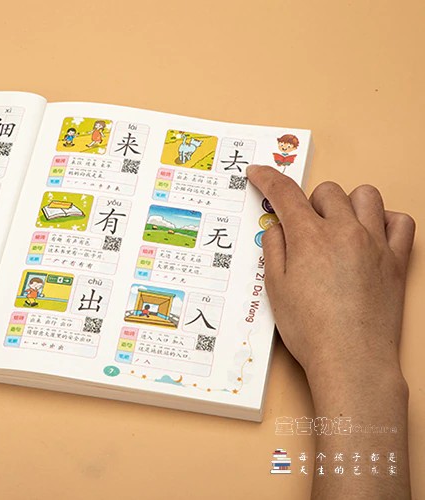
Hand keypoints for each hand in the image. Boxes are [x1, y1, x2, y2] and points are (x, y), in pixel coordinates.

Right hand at [247, 166, 414, 380]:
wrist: (351, 358)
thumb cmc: (310, 329)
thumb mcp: (275, 288)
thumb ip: (274, 249)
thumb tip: (278, 226)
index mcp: (309, 238)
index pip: (284, 193)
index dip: (267, 178)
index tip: (258, 173)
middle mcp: (344, 232)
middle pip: (327, 191)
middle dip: (310, 202)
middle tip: (303, 226)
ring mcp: (376, 243)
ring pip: (366, 196)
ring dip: (348, 203)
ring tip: (339, 225)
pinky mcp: (398, 260)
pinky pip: (400, 221)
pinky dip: (385, 220)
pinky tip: (371, 235)